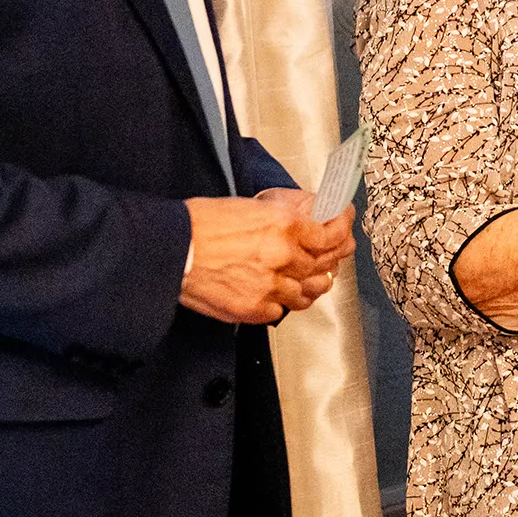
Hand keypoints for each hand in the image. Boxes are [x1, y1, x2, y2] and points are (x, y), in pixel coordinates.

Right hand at [179, 192, 354, 324]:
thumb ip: (286, 217)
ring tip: (310, 277)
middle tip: (333, 252)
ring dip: (311, 284)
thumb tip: (310, 220)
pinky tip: (282, 293)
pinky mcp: (254, 309)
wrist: (173, 249)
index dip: (342, 229)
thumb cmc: (204, 223)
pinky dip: (284, 302)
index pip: (330, 234)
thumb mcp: (253, 206)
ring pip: (307, 292)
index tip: (344, 224)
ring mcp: (269, 286)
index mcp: (284, 226)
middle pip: (322, 264)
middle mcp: (282, 257)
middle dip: (331, 257)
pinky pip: (281, 309)